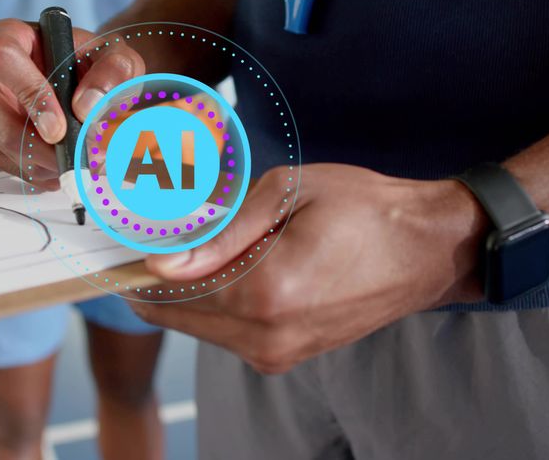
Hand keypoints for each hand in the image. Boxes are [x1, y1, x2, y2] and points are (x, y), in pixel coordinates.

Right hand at [0, 19, 145, 188]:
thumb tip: (87, 105)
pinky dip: (37, 172)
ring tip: (78, 162)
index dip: (29, 94)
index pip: (2, 57)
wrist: (87, 83)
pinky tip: (63, 167)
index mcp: (9, 35)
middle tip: (73, 158)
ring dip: (41, 162)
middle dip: (35, 144)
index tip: (58, 127)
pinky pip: (5, 162)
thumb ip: (113, 71)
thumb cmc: (94, 62)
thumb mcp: (116, 56)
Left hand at [132, 164, 486, 373]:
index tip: (119, 238)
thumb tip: (164, 259)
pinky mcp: (286, 357)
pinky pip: (226, 334)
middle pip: (173, 315)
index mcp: (265, 291)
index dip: (134, 263)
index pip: (167, 289)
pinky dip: (213, 304)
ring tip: (194, 245)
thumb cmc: (366, 208)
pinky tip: (226, 268)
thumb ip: (220, 232)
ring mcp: (277, 354)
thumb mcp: (288, 192)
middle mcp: (266, 336)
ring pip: (197, 327)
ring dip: (183, 291)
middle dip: (151, 278)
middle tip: (151, 235)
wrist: (429, 250)